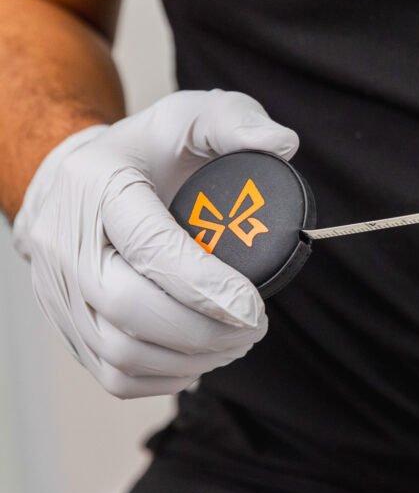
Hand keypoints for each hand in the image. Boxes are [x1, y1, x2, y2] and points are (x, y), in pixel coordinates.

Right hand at [12, 90, 298, 397]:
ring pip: (118, 351)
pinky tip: (200, 358)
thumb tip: (285, 144)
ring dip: (189, 358)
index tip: (254, 307)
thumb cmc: (144, 149)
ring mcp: (59, 289)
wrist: (74, 178)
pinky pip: (110, 373)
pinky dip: (163, 377)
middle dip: (203, 331)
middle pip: (127, 309)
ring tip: (236, 343)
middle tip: (255, 328)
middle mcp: (66, 241)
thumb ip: (238, 121)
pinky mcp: (66, 324)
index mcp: (98, 185)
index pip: (148, 247)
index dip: (204, 286)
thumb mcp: (190, 115)